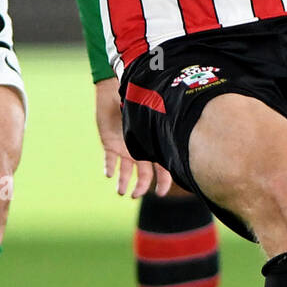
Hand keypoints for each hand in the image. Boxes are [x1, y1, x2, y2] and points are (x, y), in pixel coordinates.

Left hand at [94, 78, 168, 197]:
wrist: (115, 90)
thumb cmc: (137, 99)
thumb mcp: (150, 113)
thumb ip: (160, 125)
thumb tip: (177, 130)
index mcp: (152, 146)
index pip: (161, 168)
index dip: (163, 181)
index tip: (161, 193)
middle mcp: (139, 150)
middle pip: (144, 174)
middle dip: (141, 187)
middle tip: (135, 196)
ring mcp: (124, 149)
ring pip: (125, 171)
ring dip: (123, 182)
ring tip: (121, 192)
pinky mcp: (110, 145)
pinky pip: (109, 160)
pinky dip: (109, 167)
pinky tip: (109, 174)